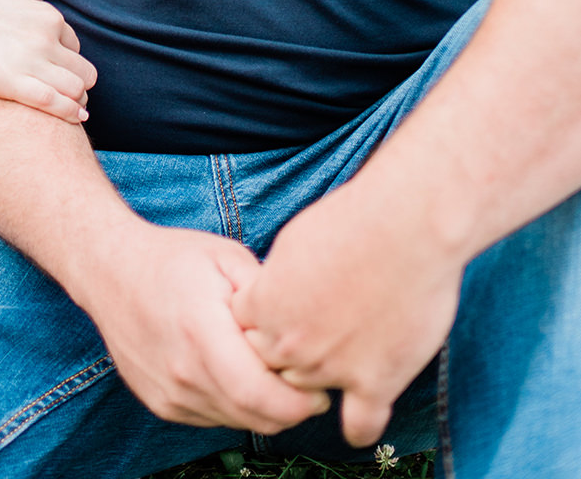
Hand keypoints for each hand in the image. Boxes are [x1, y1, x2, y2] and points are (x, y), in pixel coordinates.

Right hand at [0, 0, 96, 123]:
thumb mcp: (11, 2)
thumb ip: (32, 16)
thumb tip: (44, 26)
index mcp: (47, 17)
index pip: (74, 47)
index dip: (65, 63)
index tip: (52, 74)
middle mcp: (45, 38)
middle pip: (85, 70)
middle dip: (78, 85)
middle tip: (63, 96)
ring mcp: (31, 61)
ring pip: (78, 89)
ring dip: (77, 101)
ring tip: (69, 110)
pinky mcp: (12, 84)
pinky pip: (58, 103)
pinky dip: (72, 113)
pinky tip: (76, 120)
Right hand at [77, 222, 329, 433]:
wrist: (109, 271)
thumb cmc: (170, 259)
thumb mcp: (226, 257)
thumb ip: (266, 295)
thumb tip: (304, 326)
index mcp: (202, 332)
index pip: (262, 395)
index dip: (300, 402)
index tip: (320, 387)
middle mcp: (183, 371)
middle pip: (255, 417)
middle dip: (291, 410)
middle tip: (307, 384)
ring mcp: (169, 394)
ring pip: (236, 421)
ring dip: (263, 408)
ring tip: (270, 373)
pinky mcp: (162, 404)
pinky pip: (213, 416)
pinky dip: (234, 404)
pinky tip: (236, 372)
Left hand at [232, 176, 463, 445]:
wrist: (406, 227)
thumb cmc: (351, 221)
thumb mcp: (291, 243)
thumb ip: (276, 283)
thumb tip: (274, 296)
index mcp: (265, 305)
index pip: (242, 332)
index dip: (260, 322)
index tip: (277, 314)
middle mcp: (291, 343)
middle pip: (269, 366)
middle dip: (283, 352)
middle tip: (307, 336)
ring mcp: (332, 368)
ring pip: (306, 394)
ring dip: (315, 383)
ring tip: (332, 364)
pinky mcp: (376, 383)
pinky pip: (360, 427)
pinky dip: (358, 427)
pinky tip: (360, 414)